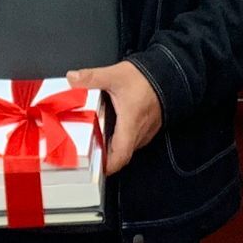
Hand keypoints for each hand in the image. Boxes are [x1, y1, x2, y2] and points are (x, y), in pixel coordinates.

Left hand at [67, 60, 162, 176]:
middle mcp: (140, 132)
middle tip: (87, 152)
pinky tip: (111, 129)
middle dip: (104, 157)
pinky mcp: (148, 127)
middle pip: (121, 155)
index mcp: (130, 124)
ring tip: (95, 141)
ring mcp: (145, 131)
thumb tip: (73, 78)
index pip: (120, 156)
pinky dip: (121, 139)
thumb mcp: (115, 75)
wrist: (168, 74)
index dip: (107, 166)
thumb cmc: (147, 79)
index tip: (93, 168)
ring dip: (113, 147)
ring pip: (128, 147)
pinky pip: (133, 139)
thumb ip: (92, 77)